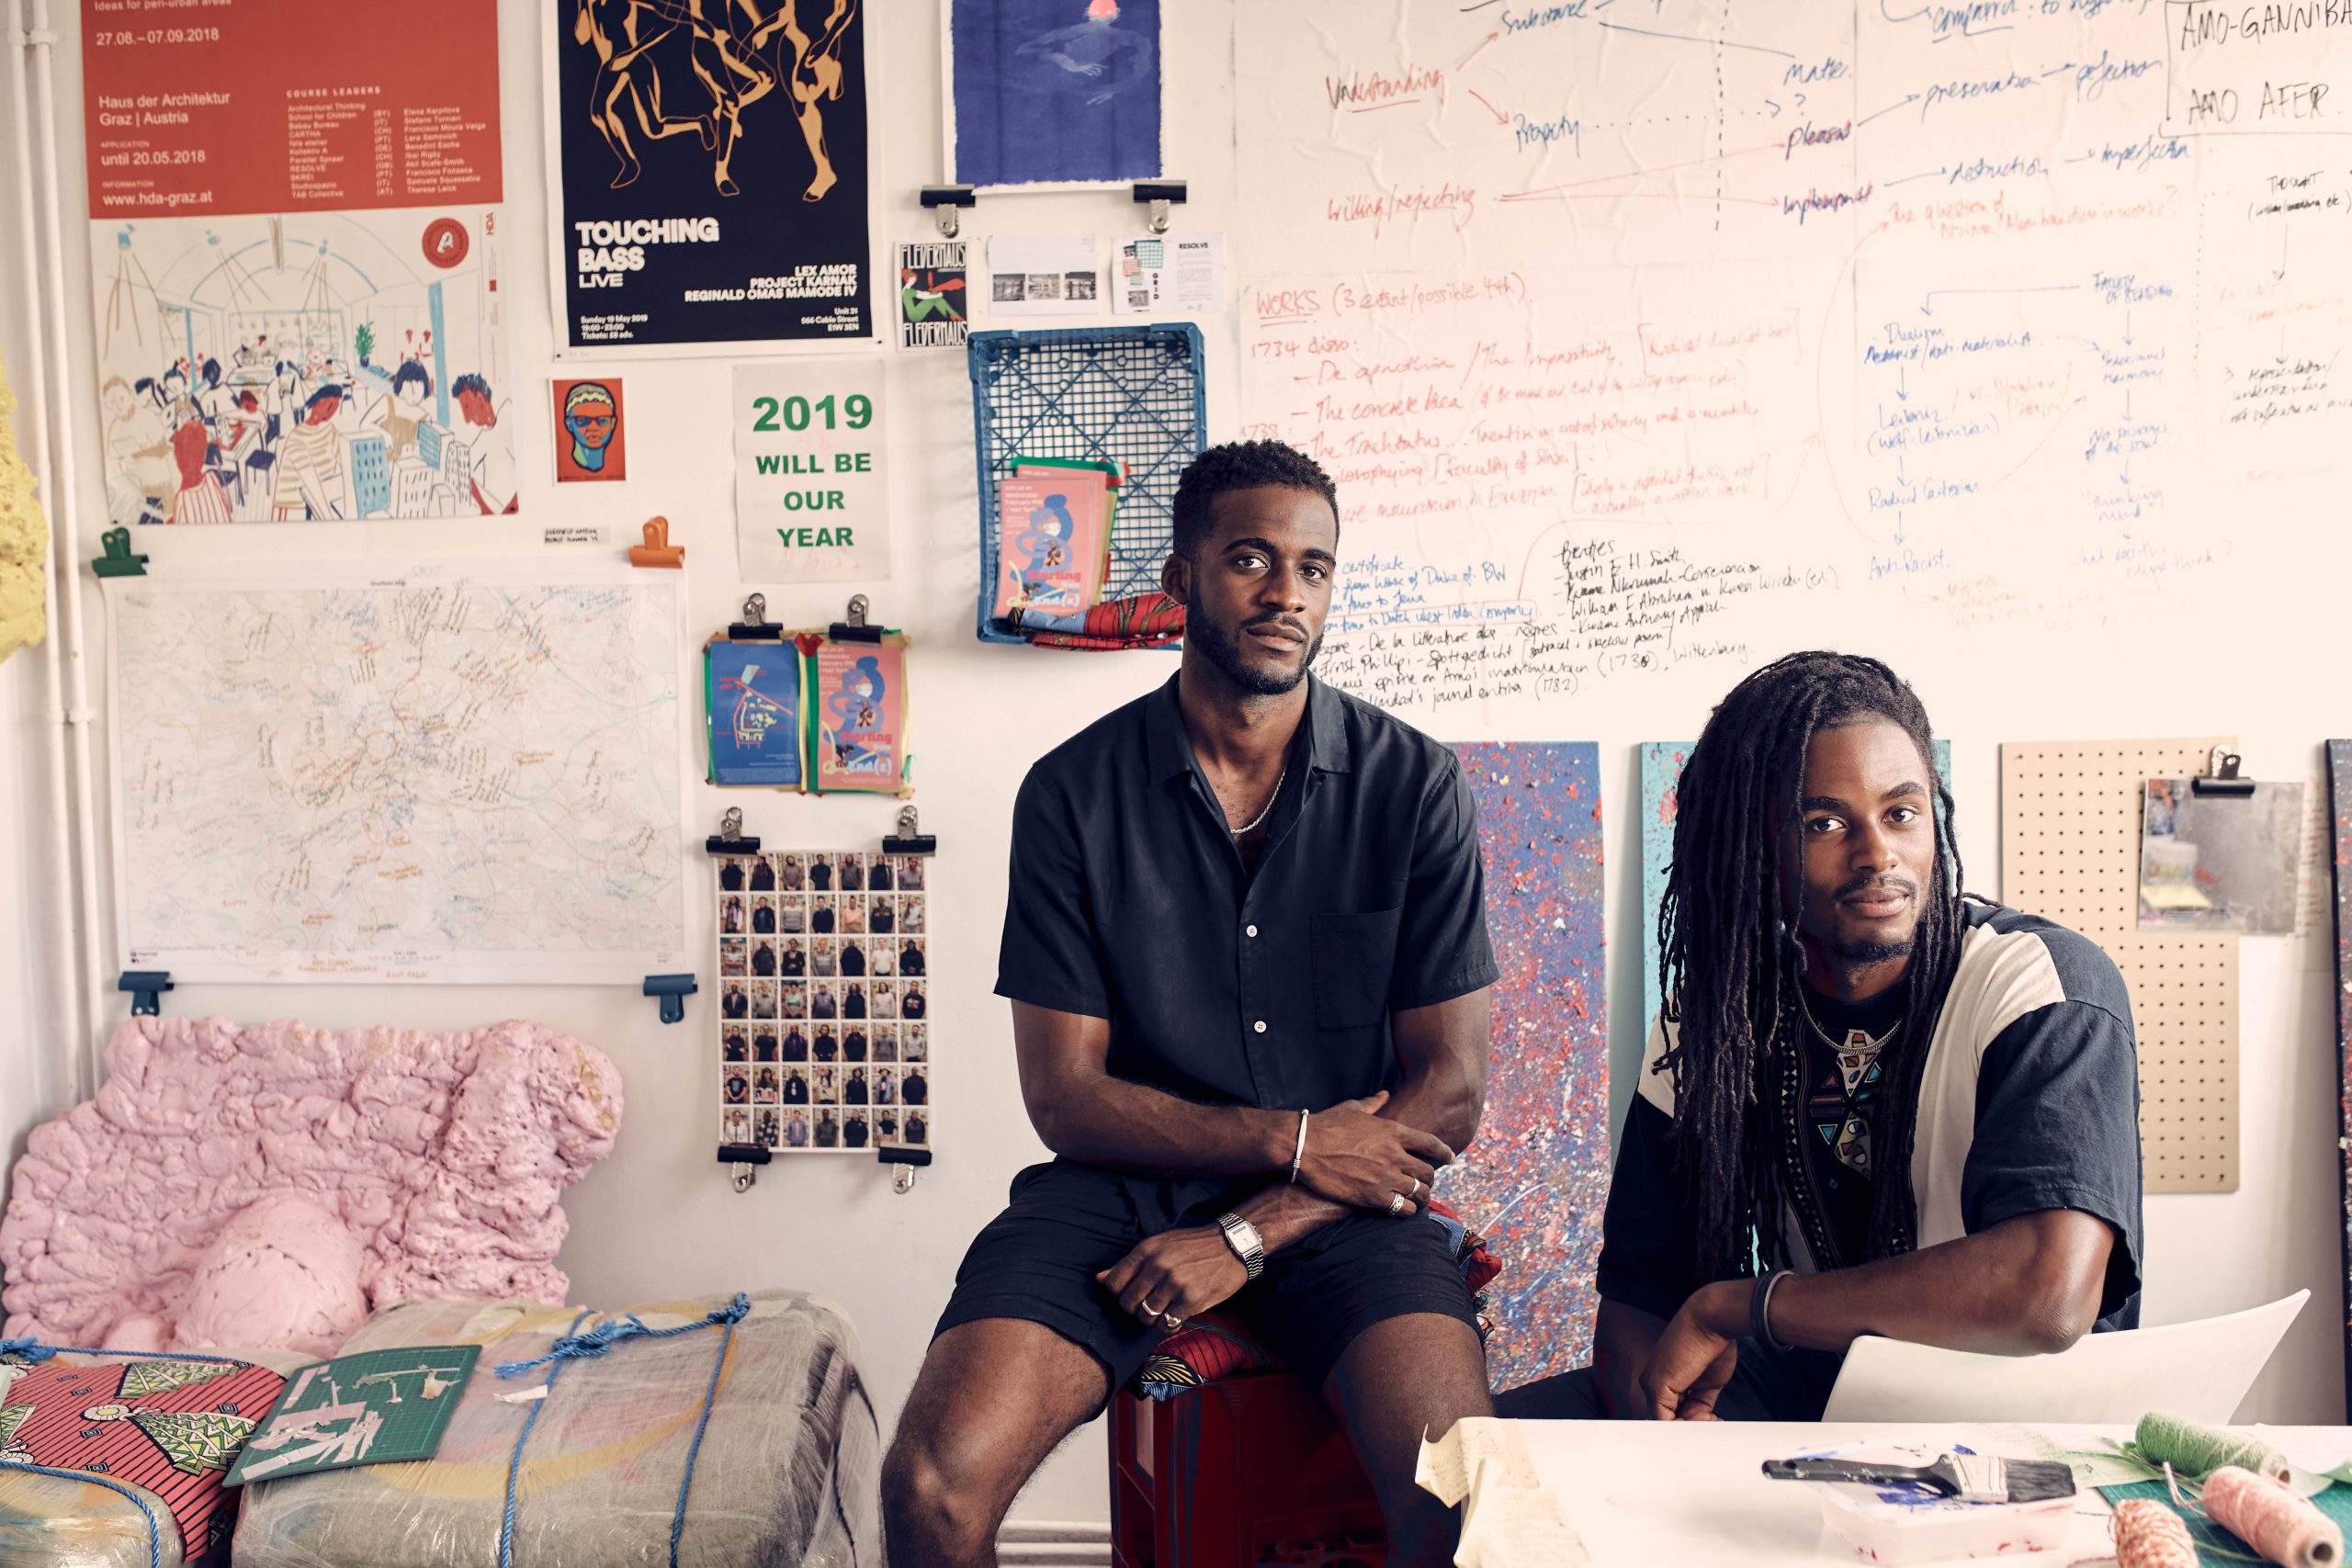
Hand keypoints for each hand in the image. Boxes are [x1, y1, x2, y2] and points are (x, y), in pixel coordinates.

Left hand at [1096, 1226, 1246, 1327]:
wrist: (1232, 1246)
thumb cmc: (1193, 1246)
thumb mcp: (1159, 1245)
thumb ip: (1129, 1263)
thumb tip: (1099, 1279)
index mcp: (1147, 1249)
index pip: (1113, 1283)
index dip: (1118, 1295)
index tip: (1130, 1295)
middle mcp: (1158, 1265)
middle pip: (1127, 1303)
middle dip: (1134, 1309)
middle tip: (1147, 1305)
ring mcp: (1175, 1283)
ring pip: (1145, 1316)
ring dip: (1152, 1319)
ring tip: (1163, 1310)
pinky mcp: (1191, 1299)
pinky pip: (1167, 1324)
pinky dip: (1168, 1326)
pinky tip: (1175, 1316)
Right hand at [1293, 1091, 1453, 1215]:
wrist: (1305, 1146)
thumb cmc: (1326, 1125)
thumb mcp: (1353, 1108)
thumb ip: (1374, 1103)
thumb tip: (1385, 1094)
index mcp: (1393, 1131)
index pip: (1431, 1143)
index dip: (1444, 1152)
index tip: (1450, 1158)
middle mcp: (1395, 1154)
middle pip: (1428, 1171)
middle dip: (1430, 1178)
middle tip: (1425, 1182)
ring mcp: (1386, 1177)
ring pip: (1420, 1192)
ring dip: (1421, 1195)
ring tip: (1418, 1198)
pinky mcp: (1375, 1197)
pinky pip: (1405, 1209)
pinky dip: (1408, 1210)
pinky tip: (1404, 1209)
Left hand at [1637, 1281, 1744, 1419]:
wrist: (1711, 1321)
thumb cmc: (1713, 1344)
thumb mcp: (1707, 1382)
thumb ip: (1699, 1403)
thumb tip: (1699, 1422)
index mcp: (1665, 1378)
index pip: (1673, 1412)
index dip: (1694, 1421)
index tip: (1714, 1420)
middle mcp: (1653, 1381)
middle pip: (1668, 1419)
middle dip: (1694, 1426)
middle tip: (1715, 1420)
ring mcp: (1652, 1384)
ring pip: (1665, 1423)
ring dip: (1692, 1428)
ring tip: (1712, 1417)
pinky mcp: (1656, 1387)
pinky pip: (1665, 1421)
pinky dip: (1685, 1427)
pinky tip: (1704, 1419)